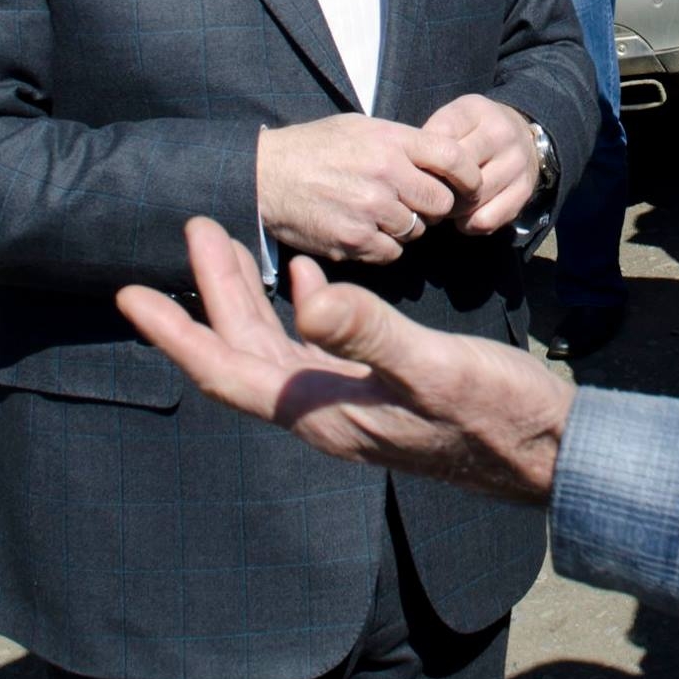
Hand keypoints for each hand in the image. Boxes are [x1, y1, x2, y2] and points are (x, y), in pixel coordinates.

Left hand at [117, 218, 573, 503]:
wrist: (546, 449)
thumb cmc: (495, 412)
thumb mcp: (433, 365)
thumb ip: (369, 332)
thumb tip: (306, 297)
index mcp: (321, 410)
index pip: (225, 369)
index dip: (176, 332)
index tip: (132, 295)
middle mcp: (323, 412)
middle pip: (243, 350)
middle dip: (211, 292)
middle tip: (196, 229)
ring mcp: (349, 404)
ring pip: (275, 348)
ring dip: (248, 298)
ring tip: (231, 247)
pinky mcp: (377, 394)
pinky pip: (313, 350)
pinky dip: (298, 309)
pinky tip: (314, 278)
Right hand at [256, 114, 480, 264]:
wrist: (264, 176)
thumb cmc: (314, 148)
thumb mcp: (361, 127)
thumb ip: (403, 143)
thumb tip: (442, 159)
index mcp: (391, 141)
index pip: (455, 157)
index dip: (469, 175)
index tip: (469, 184)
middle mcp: (386, 175)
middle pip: (441, 203)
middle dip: (432, 206)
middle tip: (412, 202)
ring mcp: (370, 210)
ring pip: (415, 231)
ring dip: (404, 227)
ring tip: (377, 212)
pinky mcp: (353, 241)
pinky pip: (390, 253)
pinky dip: (382, 247)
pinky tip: (363, 230)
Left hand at [422, 94, 541, 233]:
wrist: (524, 135)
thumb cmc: (475, 130)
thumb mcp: (454, 119)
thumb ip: (432, 136)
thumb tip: (410, 172)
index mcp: (477, 111)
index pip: (440, 142)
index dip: (422, 162)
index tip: (416, 170)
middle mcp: (502, 134)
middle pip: (456, 173)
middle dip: (435, 188)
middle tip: (426, 192)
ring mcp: (517, 163)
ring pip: (469, 200)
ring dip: (450, 209)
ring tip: (445, 202)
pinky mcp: (525, 191)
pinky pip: (486, 219)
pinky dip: (469, 224)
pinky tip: (464, 215)